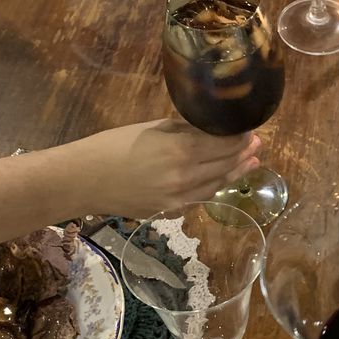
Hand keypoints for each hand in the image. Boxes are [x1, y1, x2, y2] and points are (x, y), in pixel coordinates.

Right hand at [60, 119, 261, 217]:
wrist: (82, 180)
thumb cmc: (111, 146)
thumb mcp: (150, 129)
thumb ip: (182, 129)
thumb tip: (207, 127)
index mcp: (181, 150)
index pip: (223, 144)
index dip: (239, 138)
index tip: (249, 130)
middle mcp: (186, 176)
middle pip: (224, 165)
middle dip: (243, 154)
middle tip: (257, 145)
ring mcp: (179, 198)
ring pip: (216, 185)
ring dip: (235, 173)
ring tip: (251, 163)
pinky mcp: (169, 211)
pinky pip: (199, 198)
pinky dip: (214, 187)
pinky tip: (222, 180)